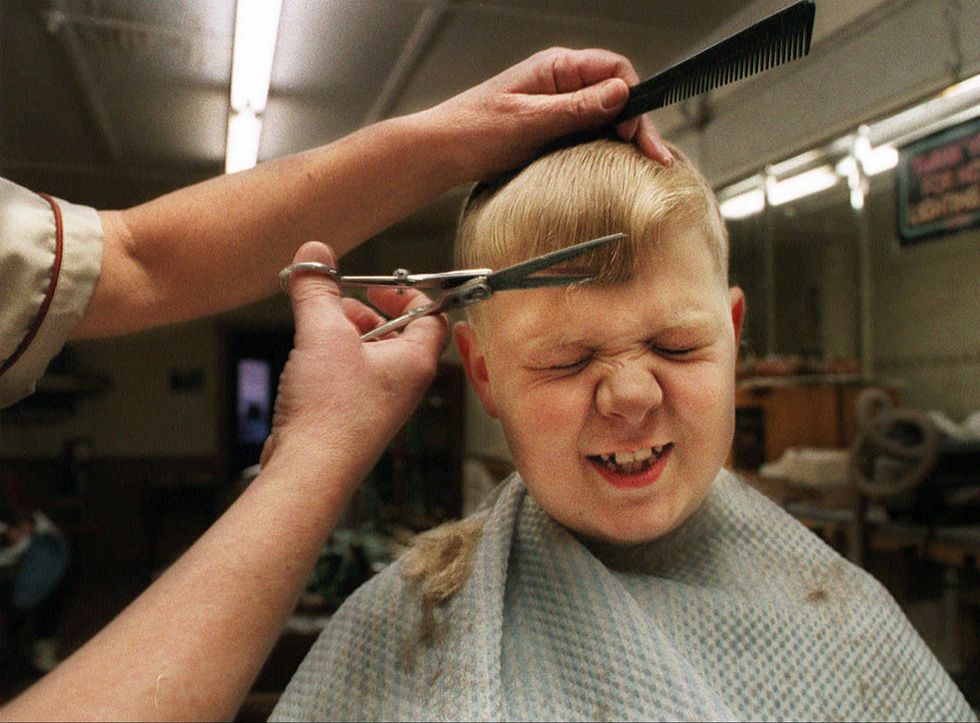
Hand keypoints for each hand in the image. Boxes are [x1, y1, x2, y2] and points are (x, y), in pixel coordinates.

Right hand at [260, 242, 447, 485]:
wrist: (309, 472)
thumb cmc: (330, 412)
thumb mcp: (322, 334)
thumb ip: (317, 290)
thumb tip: (313, 254)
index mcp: (416, 361)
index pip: (433, 316)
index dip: (408, 293)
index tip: (377, 285)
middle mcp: (405, 384)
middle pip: (397, 333)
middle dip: (365, 312)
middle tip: (337, 305)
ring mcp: (380, 404)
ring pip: (370, 355)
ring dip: (343, 335)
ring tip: (316, 329)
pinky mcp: (354, 419)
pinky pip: (351, 378)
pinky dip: (332, 361)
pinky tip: (305, 361)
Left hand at [428, 47, 671, 179]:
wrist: (441, 152)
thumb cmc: (473, 131)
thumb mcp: (529, 121)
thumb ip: (575, 108)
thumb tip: (620, 93)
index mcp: (556, 67)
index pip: (614, 70)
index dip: (633, 100)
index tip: (634, 134)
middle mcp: (560, 82)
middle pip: (615, 95)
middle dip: (637, 125)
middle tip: (655, 159)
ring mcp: (556, 105)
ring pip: (604, 116)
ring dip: (623, 138)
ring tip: (642, 166)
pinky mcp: (551, 128)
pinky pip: (587, 133)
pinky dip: (603, 148)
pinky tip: (613, 166)